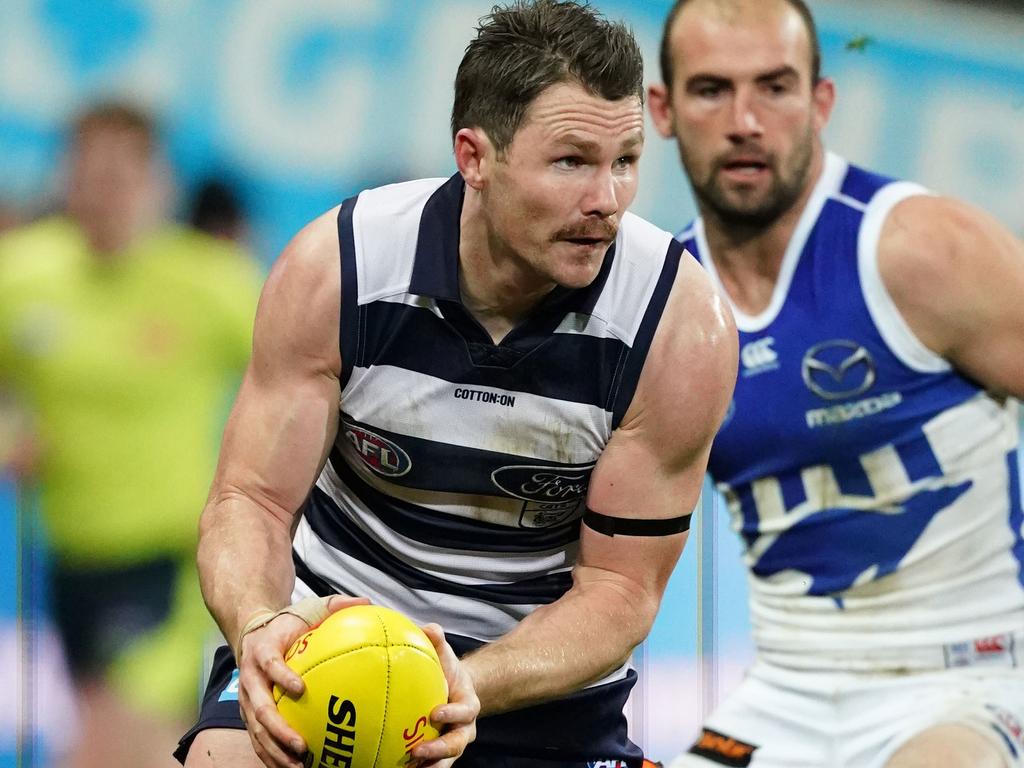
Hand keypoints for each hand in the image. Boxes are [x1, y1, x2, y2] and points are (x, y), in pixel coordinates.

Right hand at [236, 595, 369, 767]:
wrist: (253, 632)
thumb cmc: (287, 623)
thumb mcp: (308, 608)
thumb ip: (335, 606)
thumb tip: (366, 602)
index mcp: (263, 650)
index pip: (269, 664)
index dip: (282, 676)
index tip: (301, 689)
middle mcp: (249, 677)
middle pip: (258, 707)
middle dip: (278, 729)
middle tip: (301, 745)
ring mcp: (246, 699)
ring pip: (256, 730)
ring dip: (274, 750)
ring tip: (299, 765)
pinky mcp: (248, 713)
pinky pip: (258, 738)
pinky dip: (272, 755)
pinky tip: (293, 767)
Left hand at [410, 623, 479, 767]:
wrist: (454, 691)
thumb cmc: (447, 671)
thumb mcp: (445, 654)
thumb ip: (437, 641)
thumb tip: (428, 628)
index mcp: (468, 705)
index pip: (465, 711)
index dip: (453, 714)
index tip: (435, 713)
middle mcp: (464, 729)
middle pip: (457, 744)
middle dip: (441, 750)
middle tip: (418, 750)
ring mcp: (453, 744)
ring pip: (446, 760)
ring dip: (431, 765)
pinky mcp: (439, 754)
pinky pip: (432, 765)